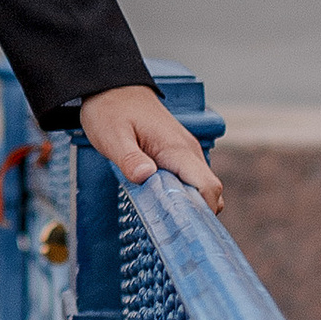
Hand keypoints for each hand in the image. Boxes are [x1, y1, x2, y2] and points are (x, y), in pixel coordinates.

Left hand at [78, 83, 223, 217]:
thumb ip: (129, 158)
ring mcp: (186, 152)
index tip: (184, 231)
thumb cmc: (111, 109)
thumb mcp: (111, 135)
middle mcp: (188, 151)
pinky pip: (191, 180)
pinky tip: (161, 205)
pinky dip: (183, 196)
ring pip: (202, 187)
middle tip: (171, 233)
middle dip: (197, 215)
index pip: (208, 186)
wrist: (113, 85)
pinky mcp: (178, 154)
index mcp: (177, 148)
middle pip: (210, 192)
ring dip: (189, 206)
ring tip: (164, 223)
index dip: (201, 212)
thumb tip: (147, 176)